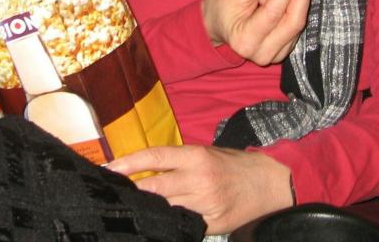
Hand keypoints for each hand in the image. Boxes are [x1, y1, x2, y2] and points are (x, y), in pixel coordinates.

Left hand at [106, 145, 292, 234]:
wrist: (270, 184)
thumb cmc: (234, 165)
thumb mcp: (206, 153)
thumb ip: (178, 161)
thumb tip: (146, 171)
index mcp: (196, 156)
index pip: (155, 156)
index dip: (129, 163)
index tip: (108, 168)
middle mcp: (198, 179)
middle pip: (155, 187)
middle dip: (132, 191)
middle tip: (110, 192)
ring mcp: (205, 204)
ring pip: (166, 208)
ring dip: (147, 208)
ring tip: (128, 208)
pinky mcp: (211, 224)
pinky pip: (183, 225)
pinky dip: (168, 222)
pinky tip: (156, 223)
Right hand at [202, 0, 311, 65]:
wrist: (215, 23)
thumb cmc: (223, 2)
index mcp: (246, 39)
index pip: (274, 12)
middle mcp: (262, 53)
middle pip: (293, 22)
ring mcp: (274, 55)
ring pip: (297, 24)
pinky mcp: (282, 52)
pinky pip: (296, 27)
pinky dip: (295, 7)